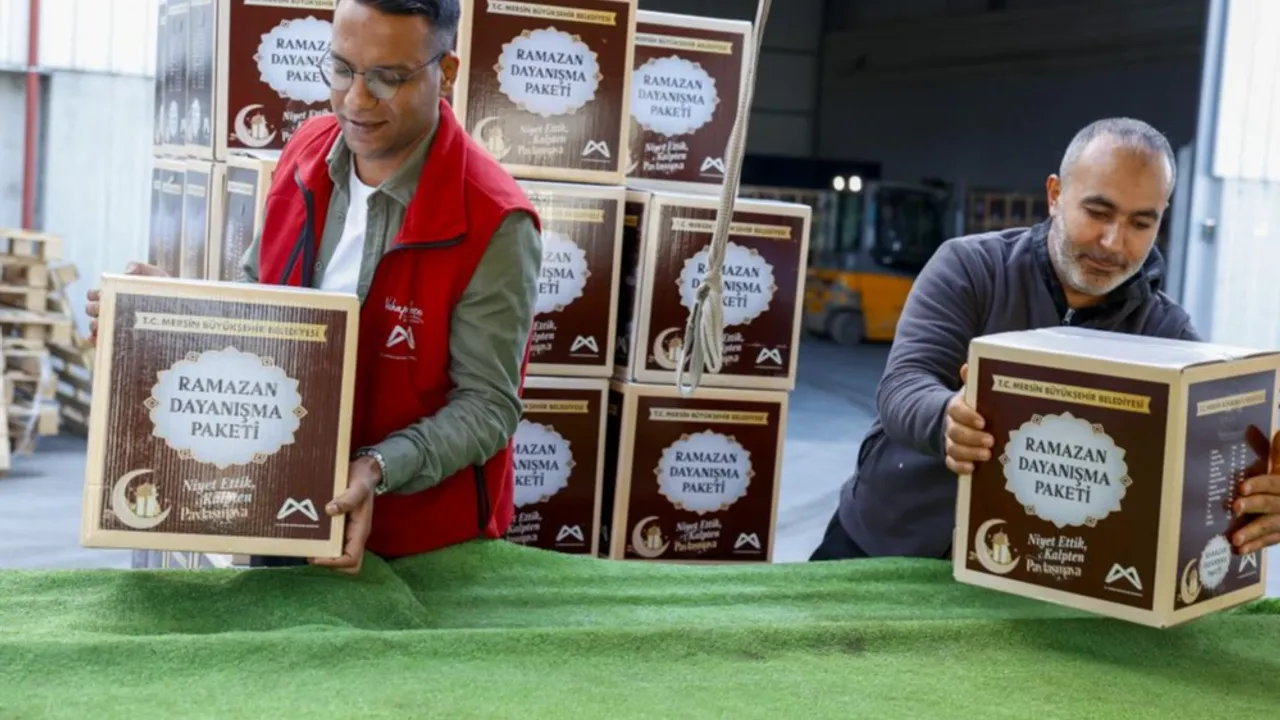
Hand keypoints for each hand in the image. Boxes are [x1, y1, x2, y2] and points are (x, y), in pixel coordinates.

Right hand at [85, 262, 168, 344]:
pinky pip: (104, 344)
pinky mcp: (121, 341)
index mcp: (114, 294)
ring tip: (99, 326)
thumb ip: (142, 269)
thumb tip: (128, 270)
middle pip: (93, 310)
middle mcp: (112, 310)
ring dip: (95, 326)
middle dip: (94, 309)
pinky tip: (97, 340)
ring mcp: (115, 326)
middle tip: (100, 310)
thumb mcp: (156, 277)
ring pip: (97, 327)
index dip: (93, 294)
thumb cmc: (166, 292)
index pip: (95, 295)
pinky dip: (97, 341)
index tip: (99, 295)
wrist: (182, 310)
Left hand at [308, 457, 379, 574]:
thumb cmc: (362, 479)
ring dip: (321, 554)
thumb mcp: (358, 486)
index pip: (352, 560)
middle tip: (310, 553)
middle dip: (328, 563)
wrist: (363, 471)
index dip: (333, 563)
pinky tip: (306, 534)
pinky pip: (330, 543)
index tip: (315, 556)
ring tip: (305, 544)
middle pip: (346, 565)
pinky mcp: (338, 527)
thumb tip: (330, 510)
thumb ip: (348, 499)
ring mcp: (346, 533)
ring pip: (336, 556)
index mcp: (361, 530)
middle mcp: (354, 536)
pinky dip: (318, 543)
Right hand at [944, 363, 993, 474]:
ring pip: (953, 448)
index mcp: (955, 407)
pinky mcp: (952, 456)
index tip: (983, 421)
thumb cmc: (970, 406)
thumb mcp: (971, 392)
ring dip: (969, 452)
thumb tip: (967, 366)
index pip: (956, 410)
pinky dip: (960, 466)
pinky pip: (951, 463)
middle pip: (955, 432)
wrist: (952, 420)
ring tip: (987, 455)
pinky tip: (973, 468)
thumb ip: (971, 381)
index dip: (967, 416)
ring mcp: (950, 441)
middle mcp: (950, 425)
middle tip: (990, 441)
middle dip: (972, 437)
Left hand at [1231, 428, 1279, 555]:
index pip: (1276, 483)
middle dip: (1255, 506)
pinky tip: (1239, 550)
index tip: (1242, 487)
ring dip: (1254, 533)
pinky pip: (1272, 541)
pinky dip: (1256, 546)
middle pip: (1273, 504)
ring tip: (1234, 539)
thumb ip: (1275, 451)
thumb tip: (1258, 428)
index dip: (1260, 484)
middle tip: (1234, 508)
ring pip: (1273, 526)